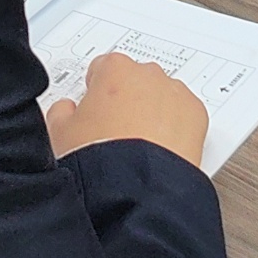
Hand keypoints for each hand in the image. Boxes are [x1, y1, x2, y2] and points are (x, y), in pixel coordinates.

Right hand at [45, 51, 209, 167]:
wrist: (134, 188)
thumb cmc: (99, 158)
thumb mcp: (60, 133)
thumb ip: (62, 111)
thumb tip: (66, 110)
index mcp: (114, 69)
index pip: (102, 69)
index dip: (96, 92)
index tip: (95, 110)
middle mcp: (148, 74)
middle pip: (136, 81)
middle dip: (127, 101)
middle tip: (117, 133)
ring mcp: (175, 93)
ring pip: (162, 97)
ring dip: (154, 113)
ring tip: (140, 147)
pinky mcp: (197, 115)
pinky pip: (184, 116)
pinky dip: (177, 129)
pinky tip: (161, 150)